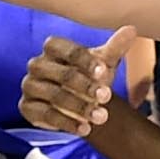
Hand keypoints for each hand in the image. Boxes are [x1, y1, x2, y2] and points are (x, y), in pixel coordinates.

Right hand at [20, 30, 143, 139]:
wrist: (79, 102)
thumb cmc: (89, 76)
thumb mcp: (103, 63)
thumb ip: (115, 48)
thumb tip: (131, 29)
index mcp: (53, 48)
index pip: (66, 50)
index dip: (85, 61)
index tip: (103, 72)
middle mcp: (37, 65)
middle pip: (60, 74)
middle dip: (85, 86)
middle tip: (107, 97)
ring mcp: (30, 86)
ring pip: (54, 96)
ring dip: (80, 107)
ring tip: (102, 117)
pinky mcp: (27, 107)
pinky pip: (45, 115)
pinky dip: (66, 123)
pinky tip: (85, 129)